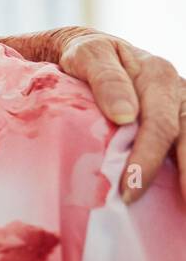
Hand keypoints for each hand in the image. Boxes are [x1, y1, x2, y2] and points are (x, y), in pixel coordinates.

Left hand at [56, 31, 185, 203]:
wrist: (92, 52)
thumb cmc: (86, 56)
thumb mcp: (88, 56)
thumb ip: (106, 80)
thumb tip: (124, 115)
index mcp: (158, 76)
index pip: (158, 126)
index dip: (146, 160)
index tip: (129, 189)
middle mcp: (177, 92)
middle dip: (184, 177)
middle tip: (175, 208)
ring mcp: (181, 107)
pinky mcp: (179, 120)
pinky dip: (185, 166)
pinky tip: (183, 194)